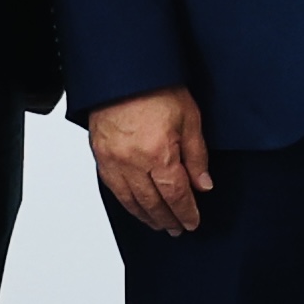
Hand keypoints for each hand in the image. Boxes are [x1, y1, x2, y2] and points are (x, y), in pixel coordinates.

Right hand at [86, 87, 214, 236]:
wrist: (124, 73)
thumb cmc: (158, 88)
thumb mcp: (190, 117)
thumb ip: (197, 155)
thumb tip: (203, 185)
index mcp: (159, 154)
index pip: (175, 195)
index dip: (186, 212)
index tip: (192, 222)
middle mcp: (133, 163)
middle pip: (152, 203)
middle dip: (167, 219)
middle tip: (178, 229)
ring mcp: (113, 162)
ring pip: (130, 201)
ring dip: (146, 216)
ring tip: (160, 225)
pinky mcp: (100, 157)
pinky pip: (114, 189)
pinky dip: (127, 203)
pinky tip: (136, 208)